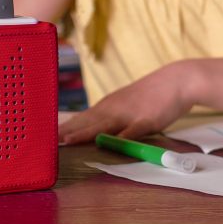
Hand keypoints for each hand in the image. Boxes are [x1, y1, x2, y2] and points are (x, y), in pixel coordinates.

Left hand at [58, 62, 194, 144]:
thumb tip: (93, 131)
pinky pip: (133, 130)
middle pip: (87, 122)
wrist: (177, 80)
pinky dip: (122, 137)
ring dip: (86, 133)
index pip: (82, 118)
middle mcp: (115, 108)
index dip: (64, 127)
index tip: (46, 136)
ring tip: (68, 141)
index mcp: (109, 105)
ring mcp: (130, 114)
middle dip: (66, 132)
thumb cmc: (152, 94)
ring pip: (104, 125)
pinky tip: (113, 143)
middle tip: (46, 140)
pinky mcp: (147, 120)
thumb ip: (111, 118)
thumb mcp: (127, 104)